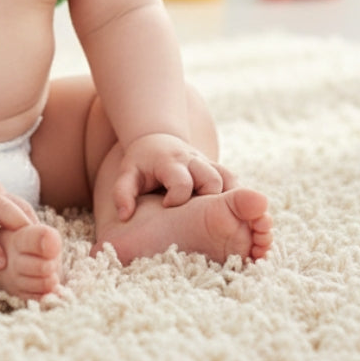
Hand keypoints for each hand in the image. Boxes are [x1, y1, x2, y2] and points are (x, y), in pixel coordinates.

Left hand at [112, 133, 235, 218]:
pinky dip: (237, 196)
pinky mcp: (216, 169)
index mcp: (169, 162)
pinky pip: (234, 181)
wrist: (158, 139)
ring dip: (229, 199)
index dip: (177, 197)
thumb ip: (122, 193)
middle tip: (201, 218)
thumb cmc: (141, 163)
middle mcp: (192, 161)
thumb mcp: (127, 174)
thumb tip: (124, 215)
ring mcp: (207, 164)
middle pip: (211, 180)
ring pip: (228, 179)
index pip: (181, 181)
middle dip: (210, 200)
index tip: (167, 207)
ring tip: (225, 221)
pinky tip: (236, 215)